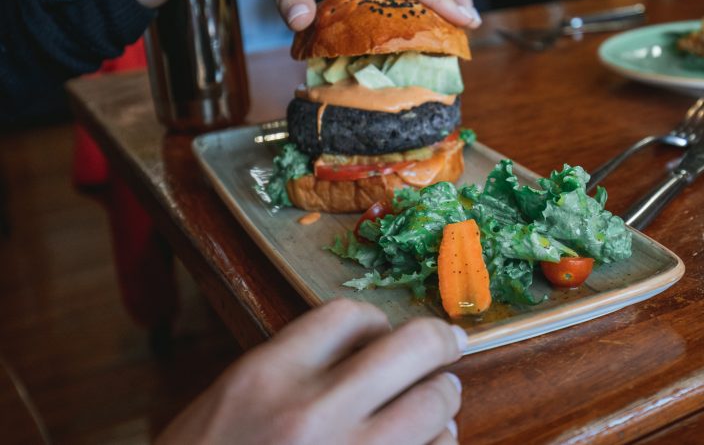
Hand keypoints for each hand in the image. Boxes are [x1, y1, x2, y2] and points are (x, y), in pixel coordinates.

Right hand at [156, 299, 465, 444]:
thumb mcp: (228, 406)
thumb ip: (292, 371)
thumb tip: (367, 349)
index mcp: (266, 379)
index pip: (347, 315)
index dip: (375, 319)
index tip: (384, 333)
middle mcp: (312, 416)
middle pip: (412, 346)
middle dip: (438, 342)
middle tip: (448, 344)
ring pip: (436, 404)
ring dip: (441, 401)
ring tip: (434, 405)